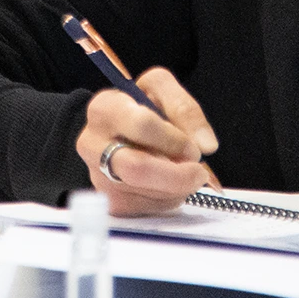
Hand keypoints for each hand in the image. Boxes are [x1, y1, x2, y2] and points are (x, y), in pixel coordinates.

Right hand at [74, 66, 219, 216]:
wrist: (118, 132)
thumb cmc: (140, 107)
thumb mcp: (161, 89)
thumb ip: (185, 108)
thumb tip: (206, 145)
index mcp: (104, 109)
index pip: (142, 125)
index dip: (174, 139)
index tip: (192, 146)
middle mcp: (92, 144)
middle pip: (138, 168)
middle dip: (178, 175)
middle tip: (199, 172)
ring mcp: (98, 176)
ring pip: (147, 192)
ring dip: (177, 187)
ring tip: (184, 172)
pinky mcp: (110, 201)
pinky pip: (147, 208)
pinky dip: (168, 199)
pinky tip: (168, 183)